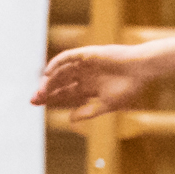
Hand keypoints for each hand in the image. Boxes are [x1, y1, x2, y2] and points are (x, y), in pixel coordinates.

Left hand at [33, 45, 154, 121]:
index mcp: (89, 88)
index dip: (51, 99)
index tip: (37, 105)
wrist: (140, 70)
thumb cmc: (129, 88)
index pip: (65, 93)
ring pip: (60, 72)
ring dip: (49, 81)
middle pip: (59, 83)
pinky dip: (56, 64)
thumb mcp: (107, 105)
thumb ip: (89, 111)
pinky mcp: (85, 54)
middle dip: (46, 91)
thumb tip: (69, 119)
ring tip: (40, 91)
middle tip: (34, 100)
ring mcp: (83, 64)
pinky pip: (66, 58)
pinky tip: (47, 73)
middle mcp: (83, 76)